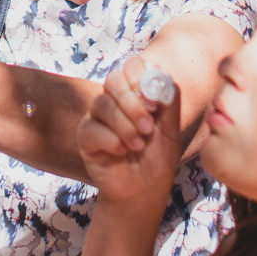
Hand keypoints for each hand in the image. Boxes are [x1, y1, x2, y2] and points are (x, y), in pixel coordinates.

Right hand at [77, 58, 181, 204]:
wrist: (144, 190)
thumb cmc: (158, 158)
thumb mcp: (171, 129)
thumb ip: (169, 101)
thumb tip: (160, 77)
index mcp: (135, 92)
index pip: (131, 65)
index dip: (141, 77)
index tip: (155, 103)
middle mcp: (114, 100)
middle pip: (113, 79)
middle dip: (132, 103)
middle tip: (147, 127)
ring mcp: (97, 117)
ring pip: (102, 104)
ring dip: (125, 126)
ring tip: (139, 144)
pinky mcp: (85, 137)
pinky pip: (92, 128)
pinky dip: (111, 141)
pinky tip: (121, 152)